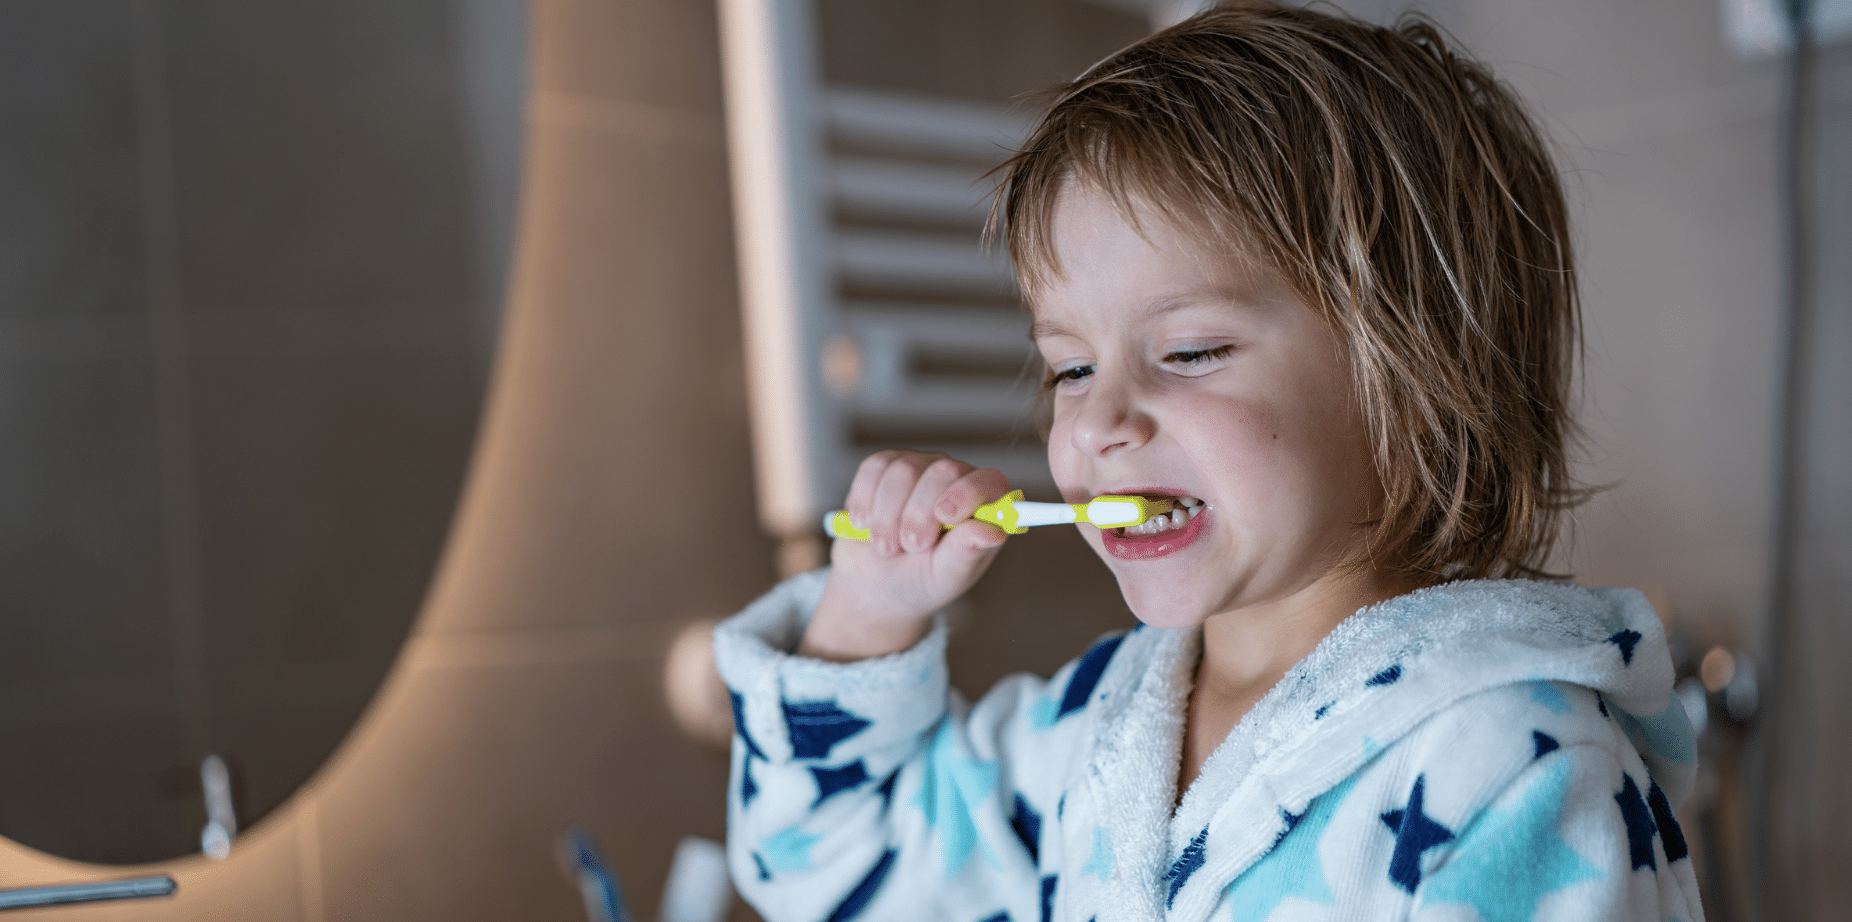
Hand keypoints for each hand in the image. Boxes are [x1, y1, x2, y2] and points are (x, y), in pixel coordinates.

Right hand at [799, 451, 1011, 660]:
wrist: (875, 583)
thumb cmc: (920, 581)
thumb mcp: (945, 577)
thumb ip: (967, 553)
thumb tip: (993, 532)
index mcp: (983, 507)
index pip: (990, 481)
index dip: (967, 493)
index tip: (944, 517)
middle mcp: (956, 480)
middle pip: (942, 471)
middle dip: (918, 515)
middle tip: (910, 548)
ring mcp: (921, 468)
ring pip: (903, 470)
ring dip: (887, 517)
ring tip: (886, 547)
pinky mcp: (886, 466)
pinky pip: (873, 468)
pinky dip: (863, 501)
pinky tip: (864, 524)